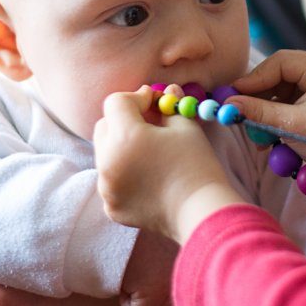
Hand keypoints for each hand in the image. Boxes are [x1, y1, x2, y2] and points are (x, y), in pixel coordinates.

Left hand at [95, 86, 245, 243]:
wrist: (202, 213)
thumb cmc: (197, 165)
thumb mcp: (185, 127)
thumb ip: (169, 106)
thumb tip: (167, 92)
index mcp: (124, 136)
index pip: (116, 102)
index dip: (136, 97)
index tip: (154, 103)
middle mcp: (107, 161)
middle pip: (104, 126)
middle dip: (124, 120)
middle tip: (149, 125)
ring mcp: (106, 187)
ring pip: (105, 154)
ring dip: (121, 147)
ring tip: (149, 154)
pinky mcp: (111, 207)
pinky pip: (110, 181)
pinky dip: (123, 174)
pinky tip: (147, 178)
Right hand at [231, 51, 305, 251]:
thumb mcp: (292, 127)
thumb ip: (259, 112)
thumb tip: (227, 104)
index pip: (281, 62)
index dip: (255, 77)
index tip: (232, 94)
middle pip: (278, 71)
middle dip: (257, 91)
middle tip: (234, 106)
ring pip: (278, 86)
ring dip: (262, 106)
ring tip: (249, 126)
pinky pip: (284, 99)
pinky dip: (272, 114)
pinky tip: (263, 134)